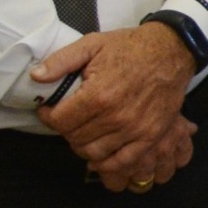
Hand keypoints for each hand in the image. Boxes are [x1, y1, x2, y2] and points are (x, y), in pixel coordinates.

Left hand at [33, 23, 197, 188]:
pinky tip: (99, 155)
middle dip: (66, 129)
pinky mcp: (150, 135)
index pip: (60, 121)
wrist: (172, 50)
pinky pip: (123, 161)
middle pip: (75, 139)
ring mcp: (135, 129)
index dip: (49, 116)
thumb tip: (35, 76)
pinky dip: (107, 163)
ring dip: (83, 145)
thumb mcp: (92, 44)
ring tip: (83, 131)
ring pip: (94, 152)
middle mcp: (116, 117)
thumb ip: (61, 61)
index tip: (50, 109)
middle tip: (69, 118)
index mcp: (98, 95)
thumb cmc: (130, 47)